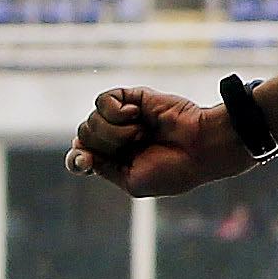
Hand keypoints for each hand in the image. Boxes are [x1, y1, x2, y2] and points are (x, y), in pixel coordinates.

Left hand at [66, 88, 254, 197]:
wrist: (201, 146)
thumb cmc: (174, 170)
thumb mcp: (132, 181)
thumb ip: (103, 168)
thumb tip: (78, 150)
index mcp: (117, 160)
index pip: (80, 154)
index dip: (76, 159)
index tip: (84, 161)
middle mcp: (117, 137)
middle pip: (83, 136)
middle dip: (105, 144)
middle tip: (134, 146)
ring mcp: (123, 116)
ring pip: (91, 119)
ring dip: (116, 131)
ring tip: (142, 133)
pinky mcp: (131, 97)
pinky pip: (103, 100)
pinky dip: (116, 111)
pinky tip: (135, 115)